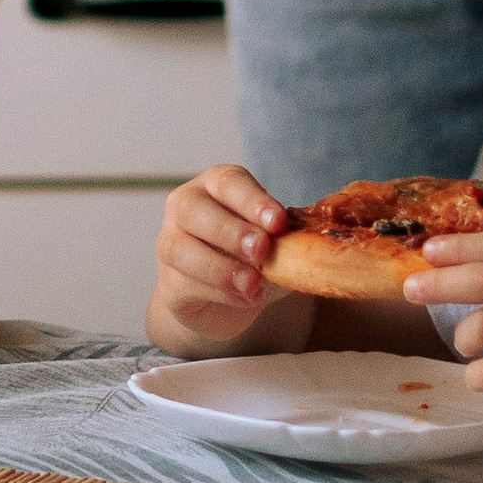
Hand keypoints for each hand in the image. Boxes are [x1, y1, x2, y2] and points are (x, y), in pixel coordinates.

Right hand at [146, 162, 313, 355]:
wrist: (224, 300)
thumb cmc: (252, 258)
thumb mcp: (276, 244)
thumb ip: (288, 240)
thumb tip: (313, 242)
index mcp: (215, 186)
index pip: (228, 182)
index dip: (252, 200)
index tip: (278, 221)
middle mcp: (185, 207)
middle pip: (193, 209)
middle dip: (230, 230)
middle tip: (262, 249)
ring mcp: (169, 244)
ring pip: (180, 248)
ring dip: (220, 267)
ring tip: (253, 284)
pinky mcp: (168, 283)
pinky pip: (185, 283)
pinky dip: (218, 293)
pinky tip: (245, 298)